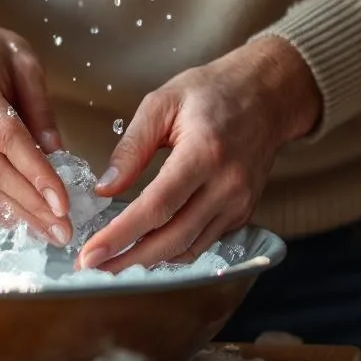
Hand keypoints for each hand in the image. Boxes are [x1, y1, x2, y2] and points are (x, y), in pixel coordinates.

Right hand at [0, 6, 72, 245]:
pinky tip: (27, 221)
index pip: (6, 138)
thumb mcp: (24, 61)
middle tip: (64, 228)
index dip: (35, 172)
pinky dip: (1, 208)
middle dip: (31, 204)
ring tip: (51, 232)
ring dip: (19, 214)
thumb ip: (41, 107)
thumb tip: (59, 153)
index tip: (62, 200)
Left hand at [76, 36, 321, 270]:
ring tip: (114, 265)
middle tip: (94, 268)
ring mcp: (239, 203)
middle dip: (130, 260)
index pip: (157, 206)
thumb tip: (105, 187)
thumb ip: (132, 147)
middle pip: (173, 238)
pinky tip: (148, 250)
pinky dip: (174, 250)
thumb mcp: (163, 103)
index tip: (91, 252)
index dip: (121, 234)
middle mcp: (226, 185)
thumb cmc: (214, 92)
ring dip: (150, 262)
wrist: (268, 95)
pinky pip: (204, 242)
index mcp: (204, 154)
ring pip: (190, 248)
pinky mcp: (242, 212)